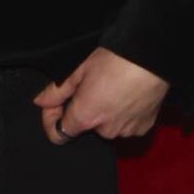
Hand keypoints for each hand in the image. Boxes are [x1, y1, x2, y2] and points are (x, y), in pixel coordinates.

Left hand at [33, 47, 168, 143]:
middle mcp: (106, 130)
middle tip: (90, 85)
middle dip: (82, 108)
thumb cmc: (115, 60)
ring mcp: (127, 131)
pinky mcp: (145, 127)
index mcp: (85, 117)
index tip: (54, 105)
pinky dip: (123, 114)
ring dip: (104, 112)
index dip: (51, 119)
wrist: (153, 58)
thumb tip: (41, 102)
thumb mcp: (79, 70)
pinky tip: (126, 94)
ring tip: (111, 87)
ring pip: (106, 125)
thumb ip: (56, 91)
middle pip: (84, 125)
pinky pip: (126, 124)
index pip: (59, 134)